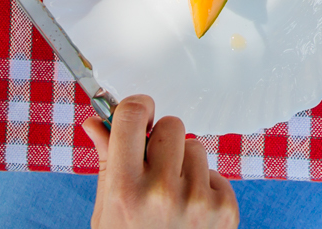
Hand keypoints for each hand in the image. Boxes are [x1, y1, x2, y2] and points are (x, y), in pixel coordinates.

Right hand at [84, 96, 238, 228]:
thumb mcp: (106, 212)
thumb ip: (105, 162)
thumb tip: (95, 121)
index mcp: (125, 190)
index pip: (133, 116)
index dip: (136, 108)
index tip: (138, 113)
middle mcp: (163, 192)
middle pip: (172, 125)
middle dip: (162, 140)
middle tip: (153, 167)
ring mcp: (198, 202)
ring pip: (196, 147)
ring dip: (184, 165)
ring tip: (170, 198)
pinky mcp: (225, 209)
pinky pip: (216, 173)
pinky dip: (204, 188)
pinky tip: (189, 213)